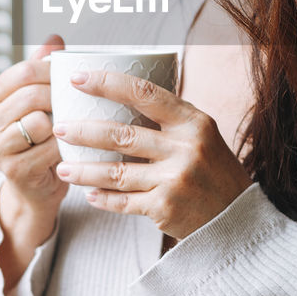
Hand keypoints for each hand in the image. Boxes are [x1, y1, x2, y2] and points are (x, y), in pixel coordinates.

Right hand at [0, 35, 68, 211]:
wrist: (36, 187)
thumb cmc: (41, 138)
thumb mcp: (39, 102)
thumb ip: (43, 69)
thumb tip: (54, 38)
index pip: (23, 71)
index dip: (53, 71)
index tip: (74, 78)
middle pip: (31, 94)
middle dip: (60, 97)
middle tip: (78, 103)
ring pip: (40, 121)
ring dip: (62, 123)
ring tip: (71, 127)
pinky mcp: (12, 170)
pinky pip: (48, 148)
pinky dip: (65, 147)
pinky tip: (70, 149)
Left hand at [50, 68, 252, 240]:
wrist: (237, 217)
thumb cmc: (213, 169)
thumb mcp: (201, 134)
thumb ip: (169, 117)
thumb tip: (122, 92)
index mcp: (192, 121)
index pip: (144, 93)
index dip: (108, 83)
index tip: (78, 79)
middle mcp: (185, 147)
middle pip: (122, 135)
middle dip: (84, 131)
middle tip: (59, 127)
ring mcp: (175, 179)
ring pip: (116, 172)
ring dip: (84, 170)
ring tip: (62, 167)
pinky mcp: (166, 207)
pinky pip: (124, 201)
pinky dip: (103, 198)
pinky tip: (88, 195)